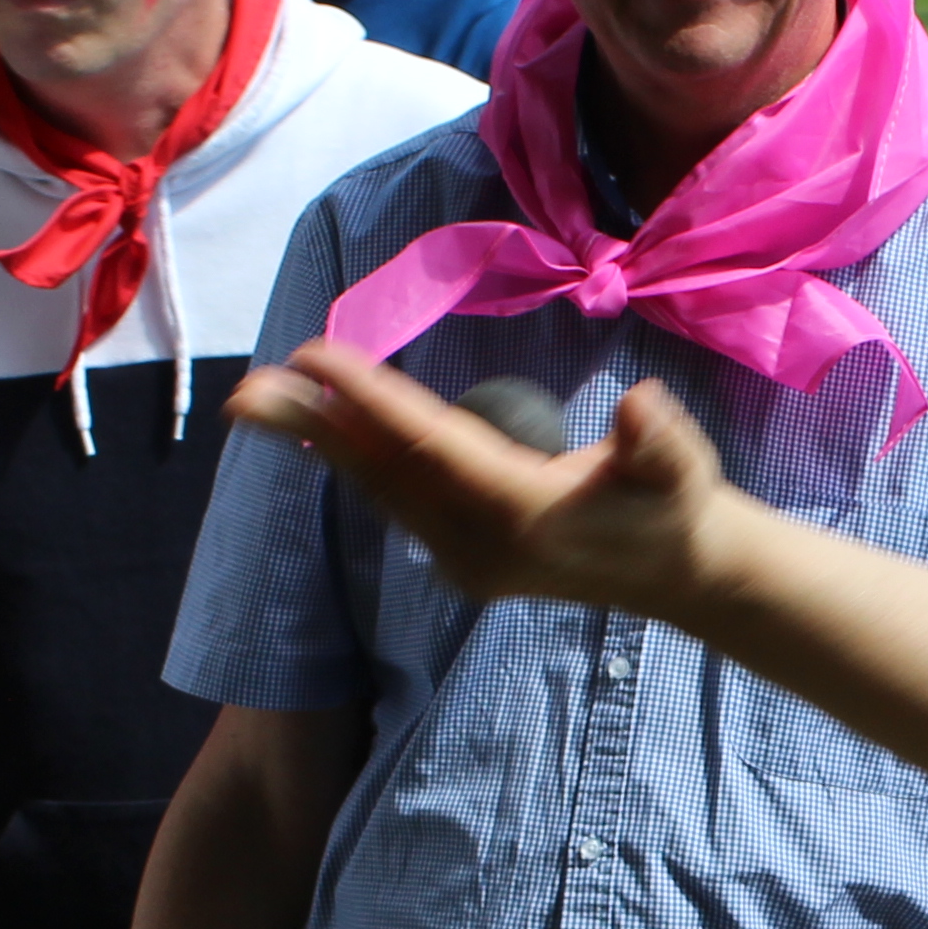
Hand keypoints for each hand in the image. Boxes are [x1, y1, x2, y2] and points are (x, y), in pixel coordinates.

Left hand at [226, 340, 729, 620]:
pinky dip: (353, 461)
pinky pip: (395, 500)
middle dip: (313, 428)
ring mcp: (463, 557)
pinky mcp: (459, 557)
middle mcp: (476, 542)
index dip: (372, 401)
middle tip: (245, 393)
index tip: (318, 357)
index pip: (430, 446)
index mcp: (520, 512)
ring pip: (380, 488)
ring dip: (320, 443)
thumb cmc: (676, 501)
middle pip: (382, 472)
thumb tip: (642, 410)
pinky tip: (319, 430)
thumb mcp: (682, 466)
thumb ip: (661, 441)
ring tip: (260, 401)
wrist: (678, 571)